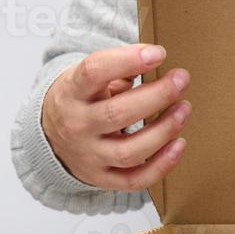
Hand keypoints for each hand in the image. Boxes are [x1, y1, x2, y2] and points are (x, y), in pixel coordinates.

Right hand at [41, 44, 190, 191]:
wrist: (50, 139)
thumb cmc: (79, 101)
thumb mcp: (86, 78)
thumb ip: (116, 69)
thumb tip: (154, 58)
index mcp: (70, 93)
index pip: (94, 72)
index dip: (128, 60)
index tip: (158, 53)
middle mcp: (77, 126)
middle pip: (117, 113)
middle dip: (156, 96)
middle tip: (181, 79)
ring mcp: (89, 156)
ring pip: (129, 151)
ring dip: (163, 130)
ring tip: (184, 109)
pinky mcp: (102, 178)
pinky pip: (134, 180)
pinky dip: (161, 166)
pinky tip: (179, 145)